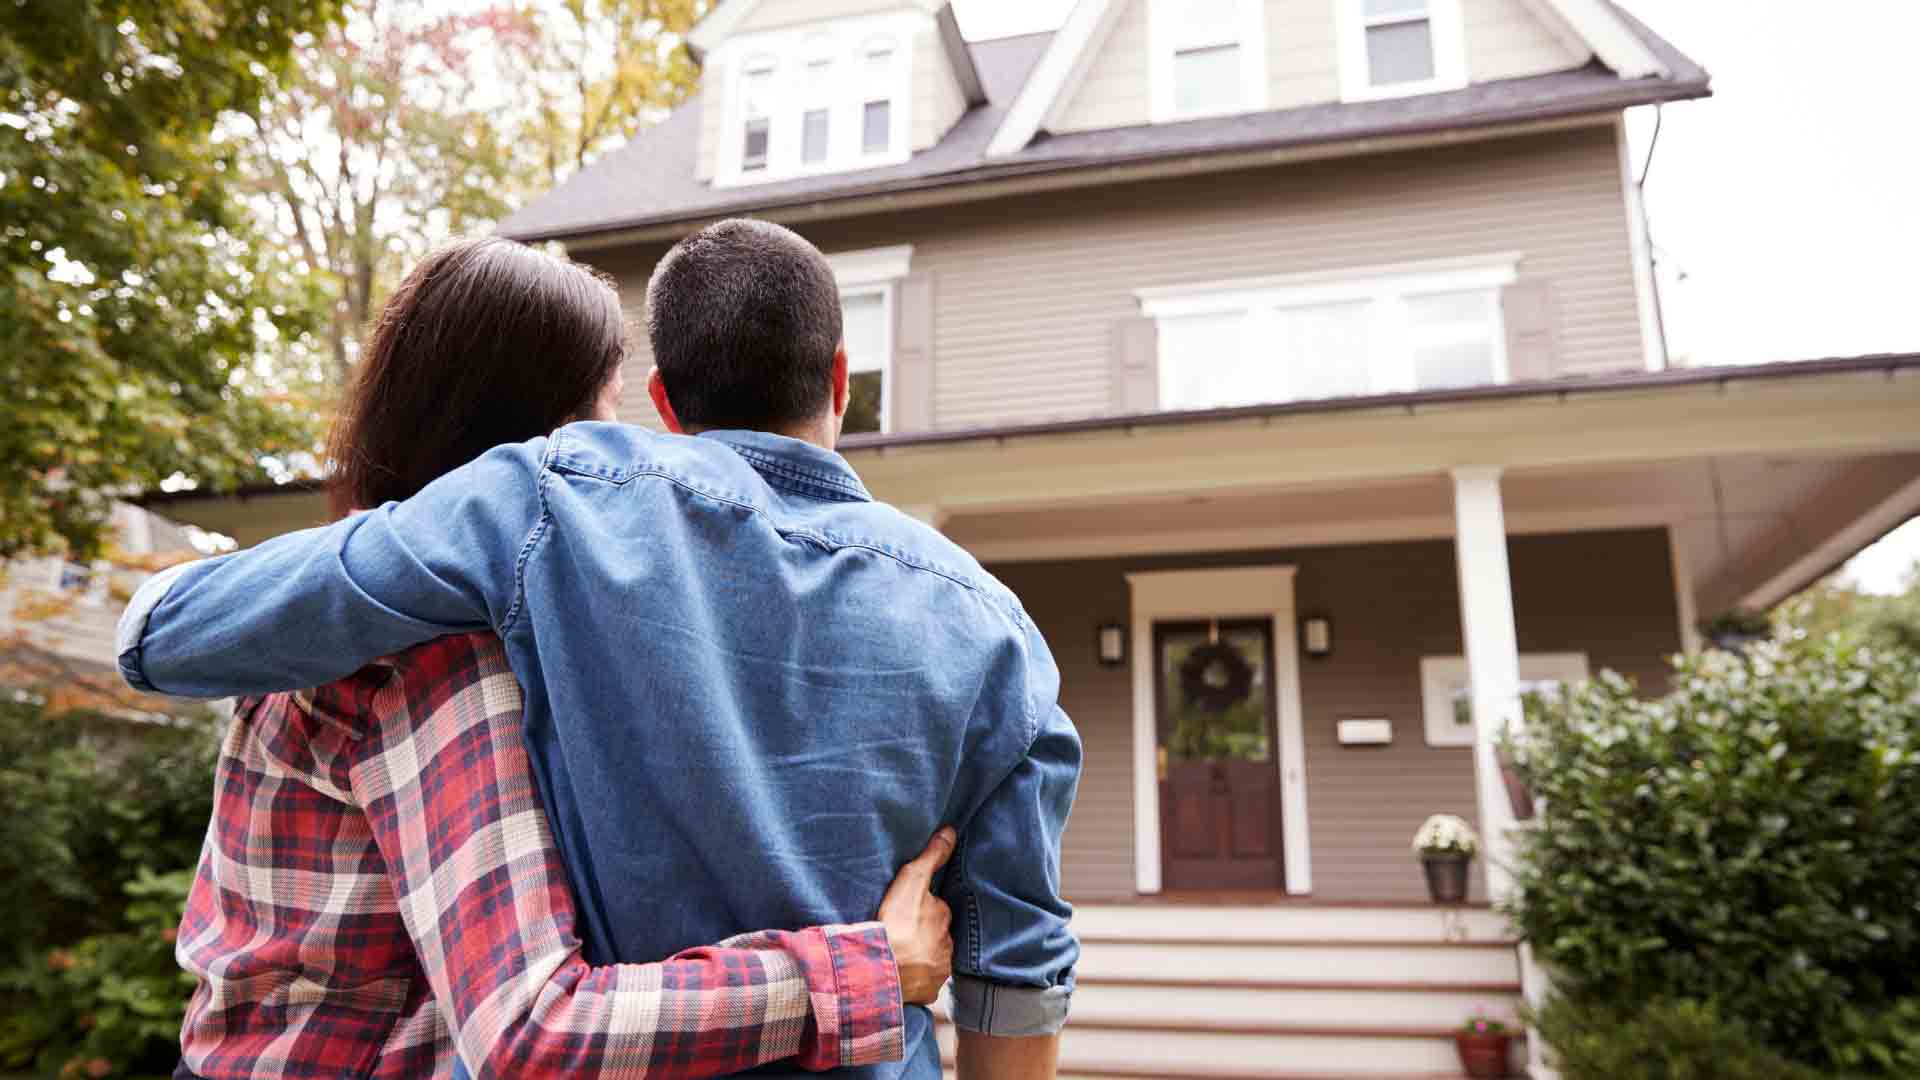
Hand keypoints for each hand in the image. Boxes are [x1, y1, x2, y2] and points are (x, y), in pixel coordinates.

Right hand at [877, 827, 956, 1004]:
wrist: (882, 968)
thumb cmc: (896, 922)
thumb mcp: (912, 880)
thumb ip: (932, 857)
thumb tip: (951, 832)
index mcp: (943, 917)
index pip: (937, 909)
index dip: (923, 908)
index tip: (908, 910)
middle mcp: (947, 945)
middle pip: (935, 934)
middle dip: (924, 933)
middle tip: (902, 932)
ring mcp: (939, 970)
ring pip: (932, 958)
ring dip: (920, 955)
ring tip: (900, 953)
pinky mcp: (928, 991)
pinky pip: (924, 983)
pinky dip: (916, 978)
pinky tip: (902, 973)